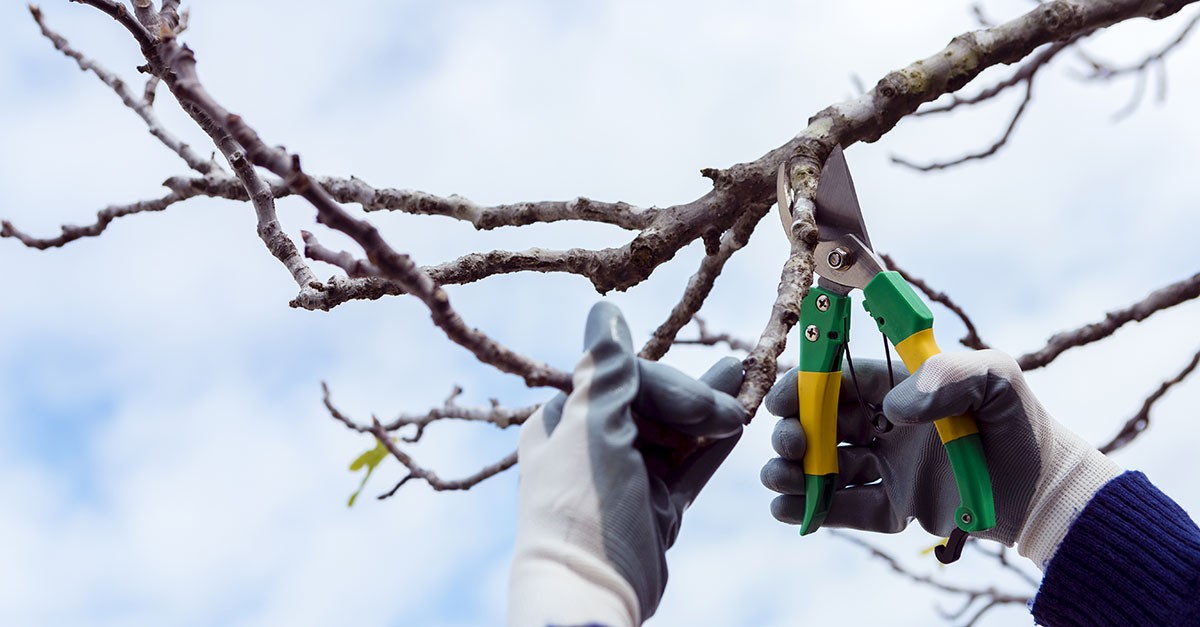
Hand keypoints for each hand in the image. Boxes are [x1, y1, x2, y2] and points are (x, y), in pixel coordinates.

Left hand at [509, 302, 746, 625]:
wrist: (590, 591)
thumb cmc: (581, 504)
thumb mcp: (593, 428)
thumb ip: (607, 369)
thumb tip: (604, 309)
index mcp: (566, 420)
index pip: (625, 378)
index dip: (668, 384)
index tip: (703, 402)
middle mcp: (595, 444)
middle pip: (655, 403)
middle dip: (696, 398)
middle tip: (736, 405)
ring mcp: (629, 477)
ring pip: (678, 433)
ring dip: (712, 411)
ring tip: (748, 380)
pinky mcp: (656, 507)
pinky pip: (690, 467)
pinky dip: (713, 447)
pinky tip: (741, 424)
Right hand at [761, 350, 1119, 567]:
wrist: (1047, 492)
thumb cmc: (1019, 423)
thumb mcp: (994, 378)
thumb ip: (946, 375)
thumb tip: (892, 408)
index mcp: (900, 389)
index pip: (839, 380)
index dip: (804, 387)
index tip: (782, 400)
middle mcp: (887, 426)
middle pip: (822, 424)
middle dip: (794, 432)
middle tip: (792, 445)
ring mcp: (889, 468)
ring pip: (827, 468)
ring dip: (794, 472)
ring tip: (779, 480)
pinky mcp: (896, 508)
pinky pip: (848, 510)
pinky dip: (815, 510)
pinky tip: (789, 510)